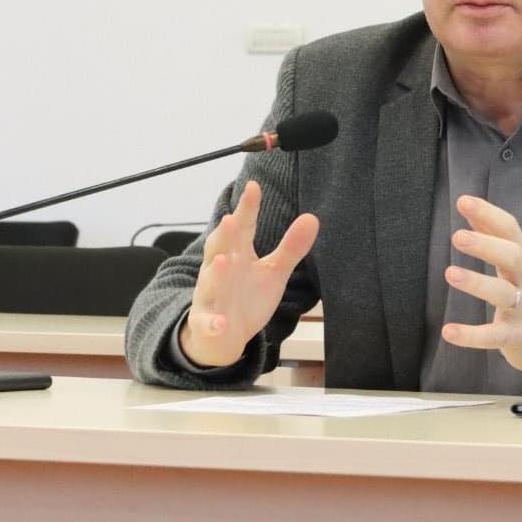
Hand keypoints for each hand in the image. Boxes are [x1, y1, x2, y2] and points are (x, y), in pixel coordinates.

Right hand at [179, 179, 318, 367]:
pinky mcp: (207, 323)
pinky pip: (208, 323)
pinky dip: (212, 323)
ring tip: (222, 262)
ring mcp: (211, 297)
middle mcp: (218, 270)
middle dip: (224, 235)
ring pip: (210, 283)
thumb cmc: (247, 297)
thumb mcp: (273, 272)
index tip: (253, 186)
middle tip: (232, 219)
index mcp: (236, 254)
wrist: (223, 335)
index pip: (241, 228)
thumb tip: (313, 217)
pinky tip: (221, 323)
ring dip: (215, 273)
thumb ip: (290, 248)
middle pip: (219, 249)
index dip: (247, 208)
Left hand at [440, 194, 521, 374]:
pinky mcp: (516, 336)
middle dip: (486, 245)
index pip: (509, 230)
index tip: (464, 201)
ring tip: (451, 273)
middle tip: (458, 237)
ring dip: (477, 283)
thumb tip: (467, 206)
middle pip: (511, 257)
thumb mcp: (517, 260)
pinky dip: (471, 335)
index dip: (488, 214)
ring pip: (502, 293)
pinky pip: (494, 336)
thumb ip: (492, 234)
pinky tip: (449, 332)